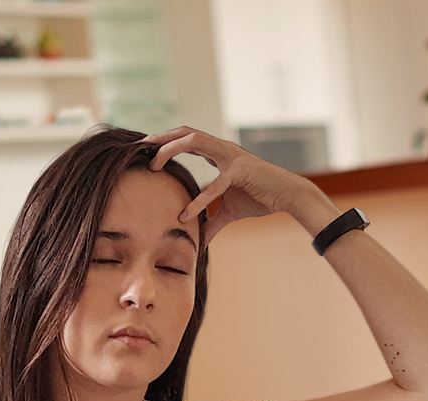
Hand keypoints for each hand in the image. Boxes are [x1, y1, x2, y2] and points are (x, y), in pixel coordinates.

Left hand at [144, 127, 336, 244]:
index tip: (146, 150)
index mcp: (219, 153)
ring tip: (153, 165)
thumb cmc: (260, 198)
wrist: (288, 196)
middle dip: (161, 137)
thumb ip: (213, 222)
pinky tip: (185, 215)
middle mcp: (222, 148)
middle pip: (185, 132)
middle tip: (139, 147)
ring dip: (170, 149)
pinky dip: (199, 200)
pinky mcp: (240, 170)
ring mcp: (231, 155)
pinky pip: (214, 183)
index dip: (166, 141)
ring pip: (194, 140)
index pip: (187, 139)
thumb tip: (200, 241)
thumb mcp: (230, 212)